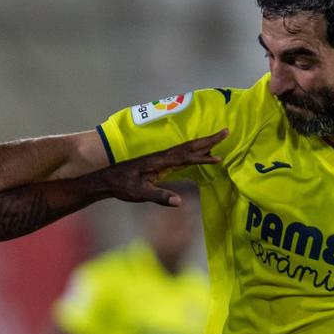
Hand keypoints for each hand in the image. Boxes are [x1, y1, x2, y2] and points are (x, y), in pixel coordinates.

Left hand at [98, 132, 226, 205]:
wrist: (106, 179)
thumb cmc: (122, 186)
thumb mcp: (140, 194)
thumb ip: (159, 196)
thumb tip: (179, 201)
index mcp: (160, 161)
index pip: (187, 156)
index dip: (204, 155)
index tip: (219, 155)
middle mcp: (162, 155)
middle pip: (190, 146)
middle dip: (209, 139)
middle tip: (226, 131)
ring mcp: (160, 157)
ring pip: (186, 147)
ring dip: (203, 142)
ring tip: (218, 139)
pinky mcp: (158, 161)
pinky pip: (180, 153)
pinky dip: (193, 149)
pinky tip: (198, 151)